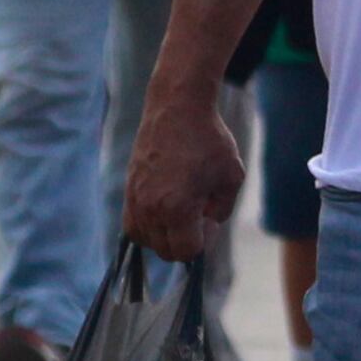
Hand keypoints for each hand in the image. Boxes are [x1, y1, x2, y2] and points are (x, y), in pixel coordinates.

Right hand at [122, 84, 245, 254]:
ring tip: (180, 211)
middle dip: (185, 241)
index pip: (185, 252)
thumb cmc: (209, 141)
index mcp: (177, 209)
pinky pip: (132, 224)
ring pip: (145, 240)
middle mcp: (151, 208)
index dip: (203, 242)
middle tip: (199, 214)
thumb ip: (222, 210)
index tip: (210, 220)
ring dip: (164, 235)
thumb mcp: (232, 177)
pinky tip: (165, 207)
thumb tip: (207, 224)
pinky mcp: (128, 189)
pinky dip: (148, 226)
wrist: (177, 108)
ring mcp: (135, 199)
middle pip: (165, 251)